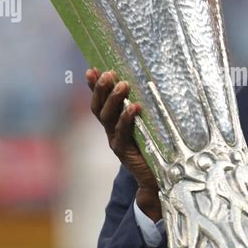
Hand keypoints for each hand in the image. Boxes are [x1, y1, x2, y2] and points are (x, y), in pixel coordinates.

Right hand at [86, 67, 161, 220]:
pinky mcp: (124, 151)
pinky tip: (135, 106)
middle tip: (109, 73)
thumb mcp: (146, 124)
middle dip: (101, 89)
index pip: (99, 101)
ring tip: (123, 85)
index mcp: (112, 123)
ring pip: (107, 118)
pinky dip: (128, 118)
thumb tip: (147, 84)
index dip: (93, 86)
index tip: (91, 69)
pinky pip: (122, 133)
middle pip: (99, 108)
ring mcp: (115, 141)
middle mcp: (110, 131)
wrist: (156, 177)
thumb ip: (142, 109)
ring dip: (114, 100)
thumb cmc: (153, 147)